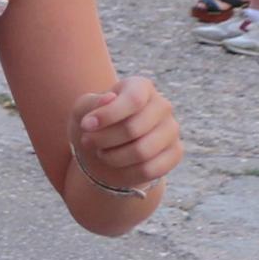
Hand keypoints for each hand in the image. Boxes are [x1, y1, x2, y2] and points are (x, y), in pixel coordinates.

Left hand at [72, 77, 179, 194]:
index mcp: (141, 87)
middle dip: (103, 140)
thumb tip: (109, 98)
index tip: (85, 125)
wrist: (101, 150)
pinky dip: (126, 172)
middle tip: (88, 141)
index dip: (108, 115)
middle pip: (133, 128)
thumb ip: (92, 103)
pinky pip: (150, 169)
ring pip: (142, 152)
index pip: (133, 99)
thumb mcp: (82, 111)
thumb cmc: (93, 124)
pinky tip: (117, 165)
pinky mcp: (175, 153)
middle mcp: (162, 105)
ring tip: (101, 152)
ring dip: (112, 157)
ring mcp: (172, 129)